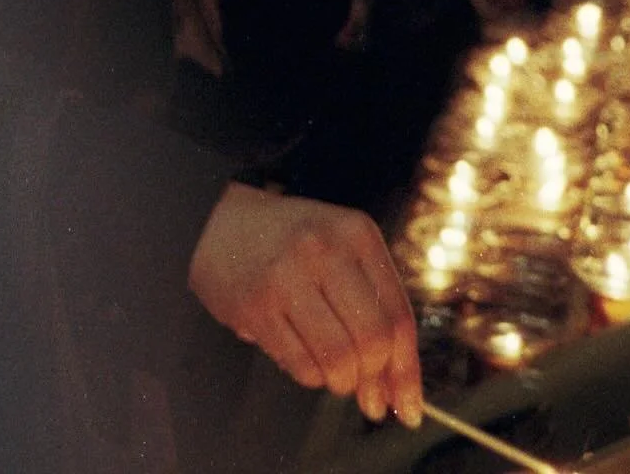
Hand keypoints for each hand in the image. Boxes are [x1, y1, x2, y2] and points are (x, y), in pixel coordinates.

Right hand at [189, 183, 422, 427]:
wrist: (219, 221)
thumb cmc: (292, 243)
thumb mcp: (341, 251)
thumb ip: (373, 308)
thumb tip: (396, 390)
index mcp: (357, 233)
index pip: (398, 316)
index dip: (408, 371)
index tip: (410, 408)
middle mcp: (326, 250)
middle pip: (374, 342)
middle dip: (375, 382)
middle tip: (370, 399)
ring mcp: (288, 277)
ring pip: (338, 361)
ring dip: (341, 382)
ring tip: (333, 372)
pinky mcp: (256, 306)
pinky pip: (301, 367)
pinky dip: (310, 376)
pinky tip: (303, 356)